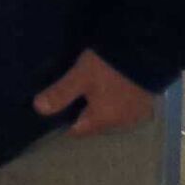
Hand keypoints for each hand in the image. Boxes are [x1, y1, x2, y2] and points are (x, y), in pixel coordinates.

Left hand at [35, 50, 154, 135]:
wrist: (146, 53)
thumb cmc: (108, 67)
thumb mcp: (80, 77)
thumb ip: (60, 94)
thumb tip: (38, 109)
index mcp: (103, 120)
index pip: (79, 131)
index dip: (65, 123)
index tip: (54, 109)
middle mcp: (122, 123)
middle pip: (95, 123)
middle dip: (82, 112)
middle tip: (69, 93)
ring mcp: (136, 113)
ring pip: (110, 114)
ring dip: (100, 104)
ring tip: (87, 86)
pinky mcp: (146, 101)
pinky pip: (124, 106)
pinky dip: (114, 99)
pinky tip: (108, 83)